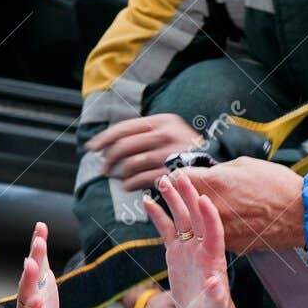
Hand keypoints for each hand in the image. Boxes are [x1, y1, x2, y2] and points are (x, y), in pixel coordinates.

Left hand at [9, 223, 60, 307]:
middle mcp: (27, 307)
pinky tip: (41, 227)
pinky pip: (37, 260)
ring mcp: (31, 290)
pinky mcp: (37, 279)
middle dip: (29, 279)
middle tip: (30, 265)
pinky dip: (39, 244)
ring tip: (39, 240)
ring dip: (35, 256)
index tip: (38, 301)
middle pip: (26, 292)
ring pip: (31, 273)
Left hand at [88, 113, 204, 187]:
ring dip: (118, 173)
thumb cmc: (186, 150)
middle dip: (108, 158)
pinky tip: (127, 186)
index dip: (104, 138)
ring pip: (130, 164)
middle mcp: (166, 134)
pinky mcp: (170, 174)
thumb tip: (110, 141)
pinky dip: (129, 184)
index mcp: (163, 121)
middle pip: (124, 146)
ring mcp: (169, 154)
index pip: (125, 127)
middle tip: (103, 167)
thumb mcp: (170, 131)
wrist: (215, 166)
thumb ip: (146, 132)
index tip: (92, 147)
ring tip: (116, 177)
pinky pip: (140, 180)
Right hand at [143, 175, 234, 307]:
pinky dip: (157, 214)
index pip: (214, 231)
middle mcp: (201, 247)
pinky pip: (166, 229)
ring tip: (162, 180)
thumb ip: (215, 294)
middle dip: (188, 196)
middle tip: (179, 176)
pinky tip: (147, 201)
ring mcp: (188, 247)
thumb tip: (215, 283)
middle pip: (196, 216)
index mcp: (213, 257)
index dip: (209, 215)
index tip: (203, 199)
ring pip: (180, 217)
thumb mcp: (215, 305)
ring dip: (172, 199)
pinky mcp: (176, 251)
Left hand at [173, 158, 304, 253]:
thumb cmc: (279, 187)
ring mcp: (220, 230)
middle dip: (180, 195)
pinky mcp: (231, 244)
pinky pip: (214, 234)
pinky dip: (215, 229)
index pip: (179, 179)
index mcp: (215, 184)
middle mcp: (213, 209)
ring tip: (202, 208)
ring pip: (196, 223)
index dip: (179, 176)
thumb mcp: (246, 165)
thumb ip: (220, 170)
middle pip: (182, 202)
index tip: (178, 177)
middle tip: (176, 190)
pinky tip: (225, 222)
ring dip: (196, 215)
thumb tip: (207, 174)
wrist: (302, 215)